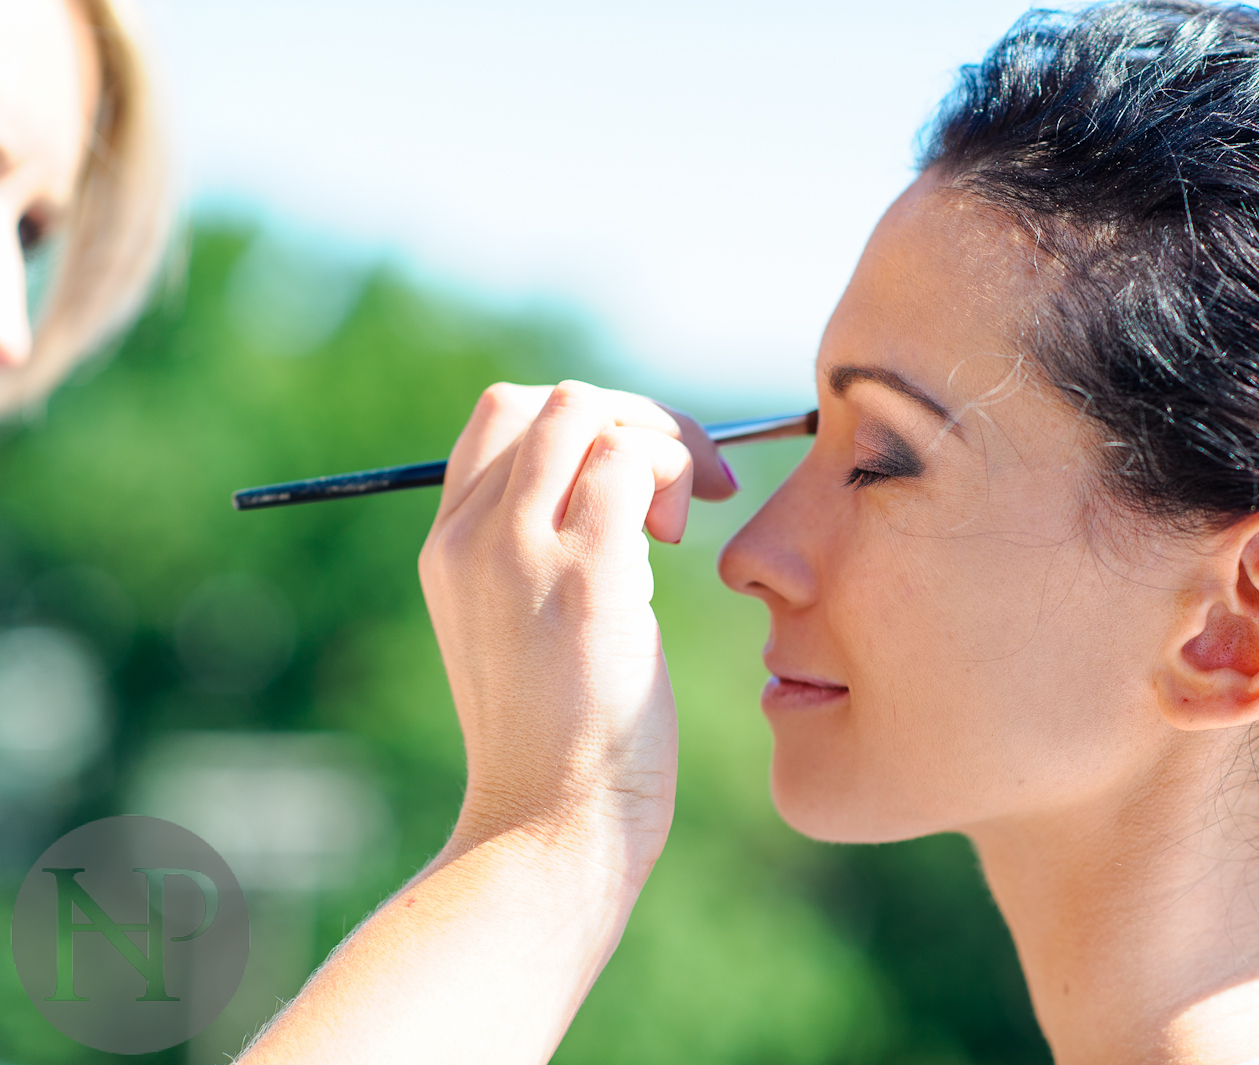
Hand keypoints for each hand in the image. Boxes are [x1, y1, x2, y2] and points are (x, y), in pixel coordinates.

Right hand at [418, 380, 736, 872]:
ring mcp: (518, 550)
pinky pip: (630, 459)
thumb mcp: (527, 632)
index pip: (505, 422)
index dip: (584, 432)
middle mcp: (468, 538)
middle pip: (542, 402)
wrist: (548, 829)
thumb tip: (618, 492)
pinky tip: (681, 541)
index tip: (638, 491)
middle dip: (626, 420)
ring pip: (586, 411)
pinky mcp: (586, 575)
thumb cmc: (561, 747)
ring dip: (655, 441)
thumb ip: (545, 556)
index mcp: (448, 549)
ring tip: (677, 521)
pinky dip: (673, 471)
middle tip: (676, 487)